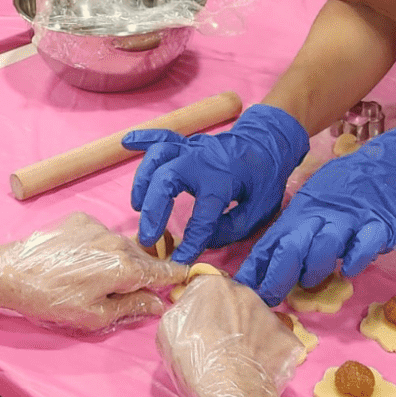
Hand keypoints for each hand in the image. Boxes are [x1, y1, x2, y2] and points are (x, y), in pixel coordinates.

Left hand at [0, 212, 186, 332]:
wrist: (11, 272)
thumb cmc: (52, 300)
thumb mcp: (94, 316)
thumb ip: (131, 308)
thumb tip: (157, 304)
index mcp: (124, 267)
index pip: (162, 270)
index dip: (178, 274)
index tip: (192, 274)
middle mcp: (116, 241)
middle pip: (143, 257)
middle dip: (145, 271)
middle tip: (140, 288)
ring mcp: (98, 226)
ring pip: (121, 245)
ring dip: (119, 259)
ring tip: (98, 278)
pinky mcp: (79, 219)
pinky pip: (100, 234)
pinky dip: (98, 247)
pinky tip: (81, 262)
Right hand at [129, 104, 308, 261]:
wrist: (269, 143)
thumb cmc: (264, 179)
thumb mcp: (259, 211)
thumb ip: (231, 228)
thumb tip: (204, 240)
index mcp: (223, 180)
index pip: (203, 217)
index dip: (190, 241)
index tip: (179, 261)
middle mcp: (202, 161)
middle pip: (166, 180)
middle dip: (153, 210)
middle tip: (147, 237)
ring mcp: (192, 148)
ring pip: (158, 157)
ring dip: (142, 181)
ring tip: (137, 206)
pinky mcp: (187, 143)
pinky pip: (161, 136)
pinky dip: (142, 138)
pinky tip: (126, 142)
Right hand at [156, 272, 299, 396]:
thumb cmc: (196, 364)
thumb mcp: (168, 332)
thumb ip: (179, 310)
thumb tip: (190, 310)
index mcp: (212, 286)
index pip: (202, 289)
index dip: (198, 310)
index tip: (196, 329)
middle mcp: (244, 291)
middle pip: (230, 300)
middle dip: (224, 316)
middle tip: (217, 344)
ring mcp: (270, 313)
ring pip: (253, 318)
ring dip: (246, 331)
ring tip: (237, 358)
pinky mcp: (287, 336)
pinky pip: (272, 338)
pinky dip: (266, 349)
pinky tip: (256, 366)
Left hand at [236, 120, 395, 304]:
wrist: (390, 165)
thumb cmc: (346, 188)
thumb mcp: (313, 203)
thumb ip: (293, 231)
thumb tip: (263, 264)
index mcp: (302, 212)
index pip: (273, 241)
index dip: (257, 267)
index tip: (242, 288)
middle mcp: (322, 216)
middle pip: (294, 246)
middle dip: (278, 275)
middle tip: (268, 298)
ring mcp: (351, 221)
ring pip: (326, 246)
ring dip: (314, 268)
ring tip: (309, 282)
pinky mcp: (379, 226)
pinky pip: (364, 246)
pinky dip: (355, 259)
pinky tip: (349, 269)